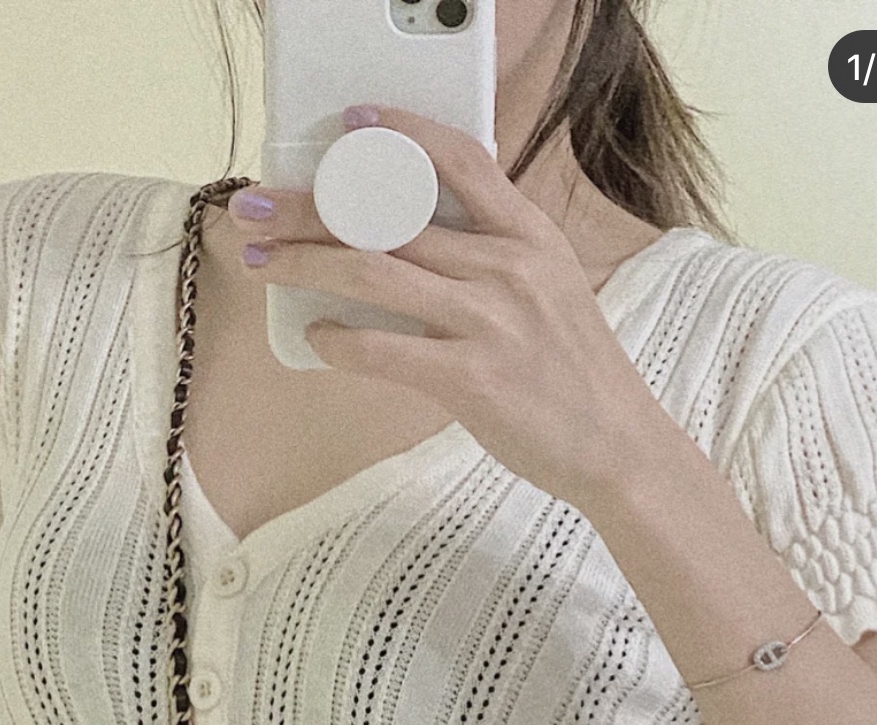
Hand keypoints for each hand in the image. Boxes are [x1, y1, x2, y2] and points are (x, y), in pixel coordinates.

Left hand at [229, 104, 674, 518]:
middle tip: (259, 208)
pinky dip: (338, 341)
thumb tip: (409, 249)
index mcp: (529, 236)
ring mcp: (488, 320)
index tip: (350, 127)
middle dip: (311, 208)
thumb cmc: (574, 375)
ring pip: (374, 272)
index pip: (461, 159)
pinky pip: (381, 350)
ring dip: (306, 264)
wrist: (617, 445)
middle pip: (390, 216)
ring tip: (266, 263)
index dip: (400, 136)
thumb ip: (491, 261)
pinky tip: (318, 337)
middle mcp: (507, 267)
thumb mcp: (549, 290)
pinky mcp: (470, 378)